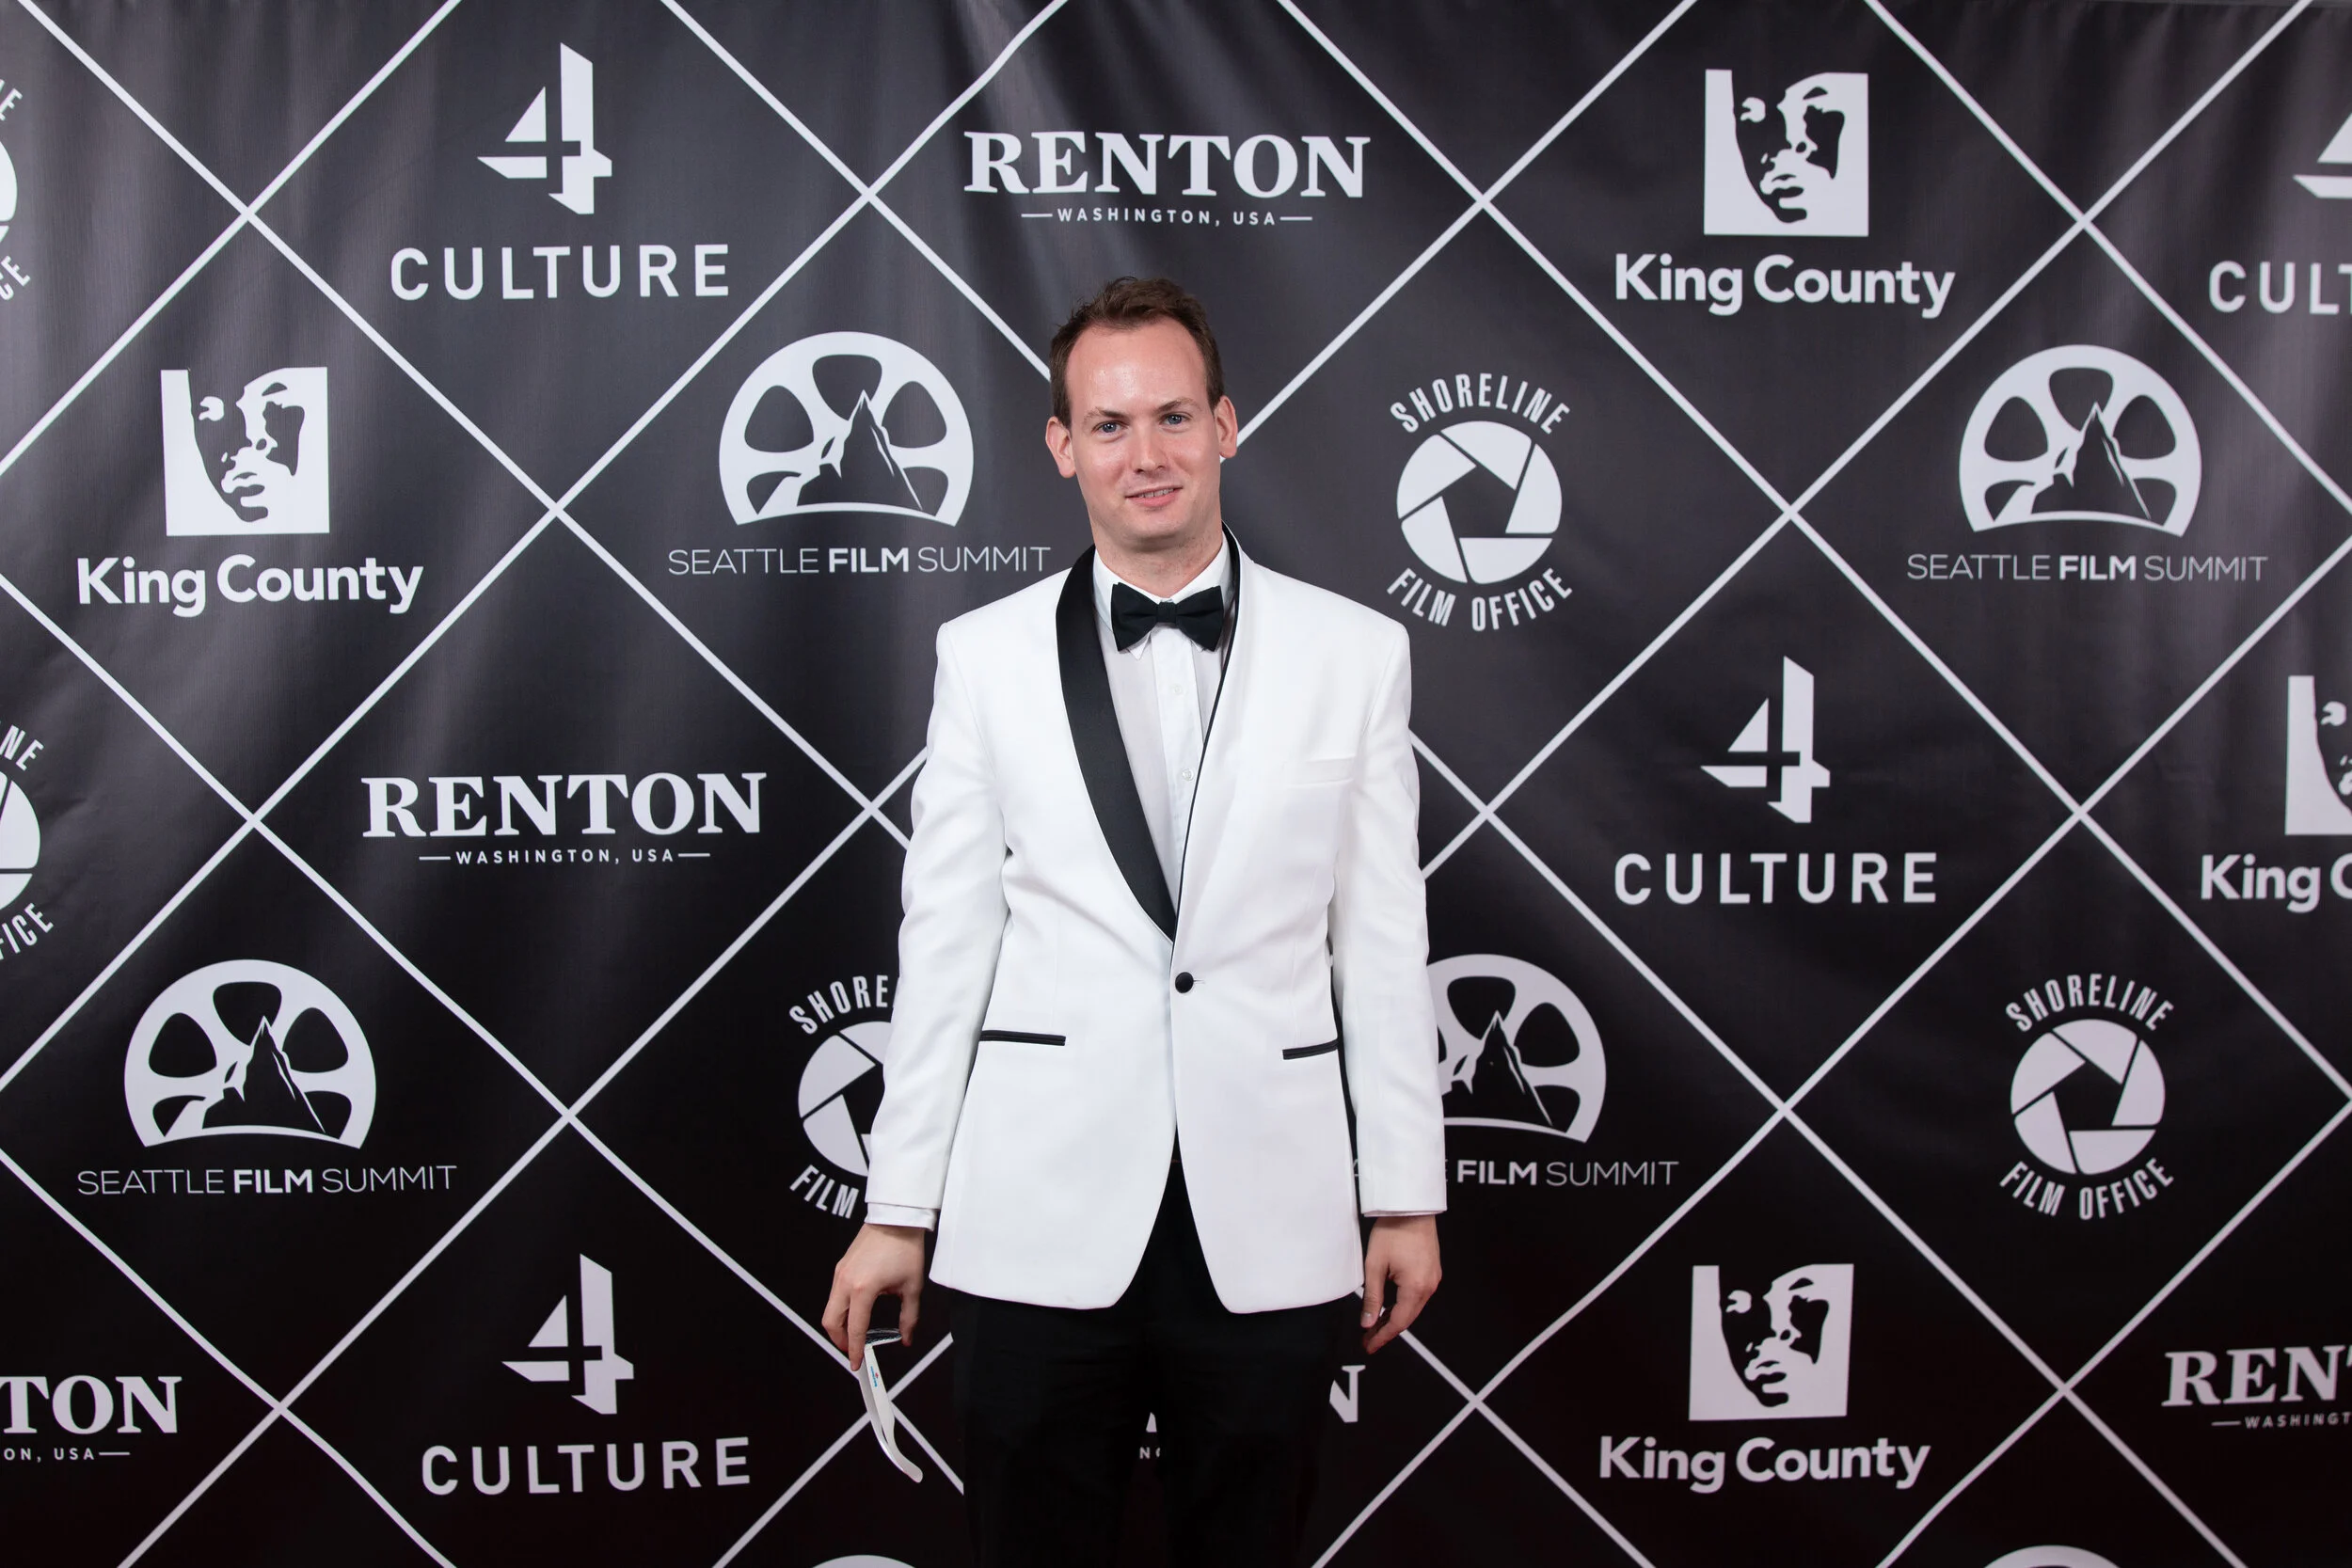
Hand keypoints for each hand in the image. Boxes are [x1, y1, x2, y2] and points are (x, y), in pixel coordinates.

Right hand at [822, 1224, 928, 1369]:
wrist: (896, 1219)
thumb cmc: (904, 1247)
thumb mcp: (912, 1287)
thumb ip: (909, 1317)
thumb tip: (906, 1336)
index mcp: (863, 1289)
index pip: (855, 1329)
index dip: (855, 1350)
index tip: (857, 1363)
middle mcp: (846, 1281)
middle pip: (831, 1322)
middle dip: (840, 1341)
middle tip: (853, 1350)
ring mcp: (840, 1273)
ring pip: (830, 1309)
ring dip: (839, 1325)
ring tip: (855, 1333)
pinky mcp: (841, 1267)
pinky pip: (834, 1295)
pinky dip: (840, 1309)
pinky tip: (855, 1312)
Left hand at [1361, 1215, 1439, 1354]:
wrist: (1411, 1207)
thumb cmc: (1392, 1231)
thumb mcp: (1374, 1266)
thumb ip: (1372, 1297)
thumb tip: (1367, 1322)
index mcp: (1416, 1287)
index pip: (1398, 1323)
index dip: (1382, 1337)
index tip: (1369, 1346)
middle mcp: (1429, 1286)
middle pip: (1407, 1318)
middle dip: (1386, 1330)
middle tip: (1368, 1339)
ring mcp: (1433, 1278)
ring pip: (1413, 1308)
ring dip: (1395, 1318)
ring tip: (1374, 1325)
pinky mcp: (1432, 1271)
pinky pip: (1418, 1295)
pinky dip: (1403, 1305)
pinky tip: (1390, 1307)